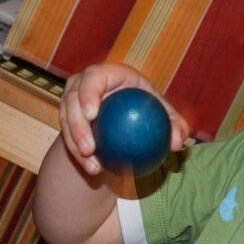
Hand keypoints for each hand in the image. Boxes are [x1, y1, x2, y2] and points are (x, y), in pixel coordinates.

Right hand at [59, 63, 190, 173]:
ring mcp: (73, 98)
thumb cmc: (151, 113)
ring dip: (74, 144)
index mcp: (110, 73)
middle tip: (89, 148)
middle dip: (76, 124)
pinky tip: (92, 169)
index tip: (91, 115)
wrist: (130, 121)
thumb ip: (175, 126)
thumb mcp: (166, 118)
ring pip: (66, 119)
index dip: (88, 92)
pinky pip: (67, 134)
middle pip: (72, 98)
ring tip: (91, 165)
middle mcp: (86, 82)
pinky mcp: (68, 115)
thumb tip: (177, 142)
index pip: (94, 77)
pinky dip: (77, 153)